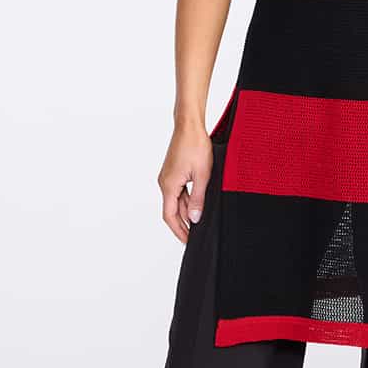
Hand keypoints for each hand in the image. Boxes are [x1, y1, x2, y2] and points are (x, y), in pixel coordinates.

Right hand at [159, 125, 213, 242]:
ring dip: (186, 212)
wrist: (189, 126)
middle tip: (195, 236)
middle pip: (172, 211)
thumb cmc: (196, 146)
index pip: (170, 216)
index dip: (179, 231)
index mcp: (169, 185)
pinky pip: (178, 192)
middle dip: (183, 225)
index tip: (188, 241)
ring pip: (176, 201)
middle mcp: (165, 183)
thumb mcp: (202, 175)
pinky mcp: (173, 172)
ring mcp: (168, 177)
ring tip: (199, 223)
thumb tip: (194, 218)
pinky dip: (186, 201)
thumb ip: (198, 199)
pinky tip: (196, 205)